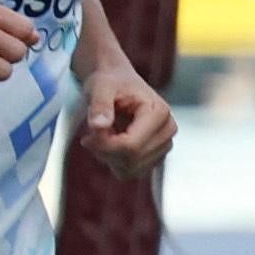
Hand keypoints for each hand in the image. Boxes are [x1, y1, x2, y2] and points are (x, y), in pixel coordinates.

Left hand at [75, 62, 173, 177]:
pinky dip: (115, 163)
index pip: (131, 146)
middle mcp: (168, 130)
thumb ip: (99, 105)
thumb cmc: (110, 81)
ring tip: (102, 137)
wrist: (117, 81)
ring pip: (131, 169)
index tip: (87, 136)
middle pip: (132, 159)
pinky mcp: (156, 155)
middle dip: (105, 152)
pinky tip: (110, 145)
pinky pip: (132, 172)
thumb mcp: (100, 87)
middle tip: (90, 136)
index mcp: (159, 112)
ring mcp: (165, 145)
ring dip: (109, 157)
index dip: (105, 145)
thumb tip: (98, 126)